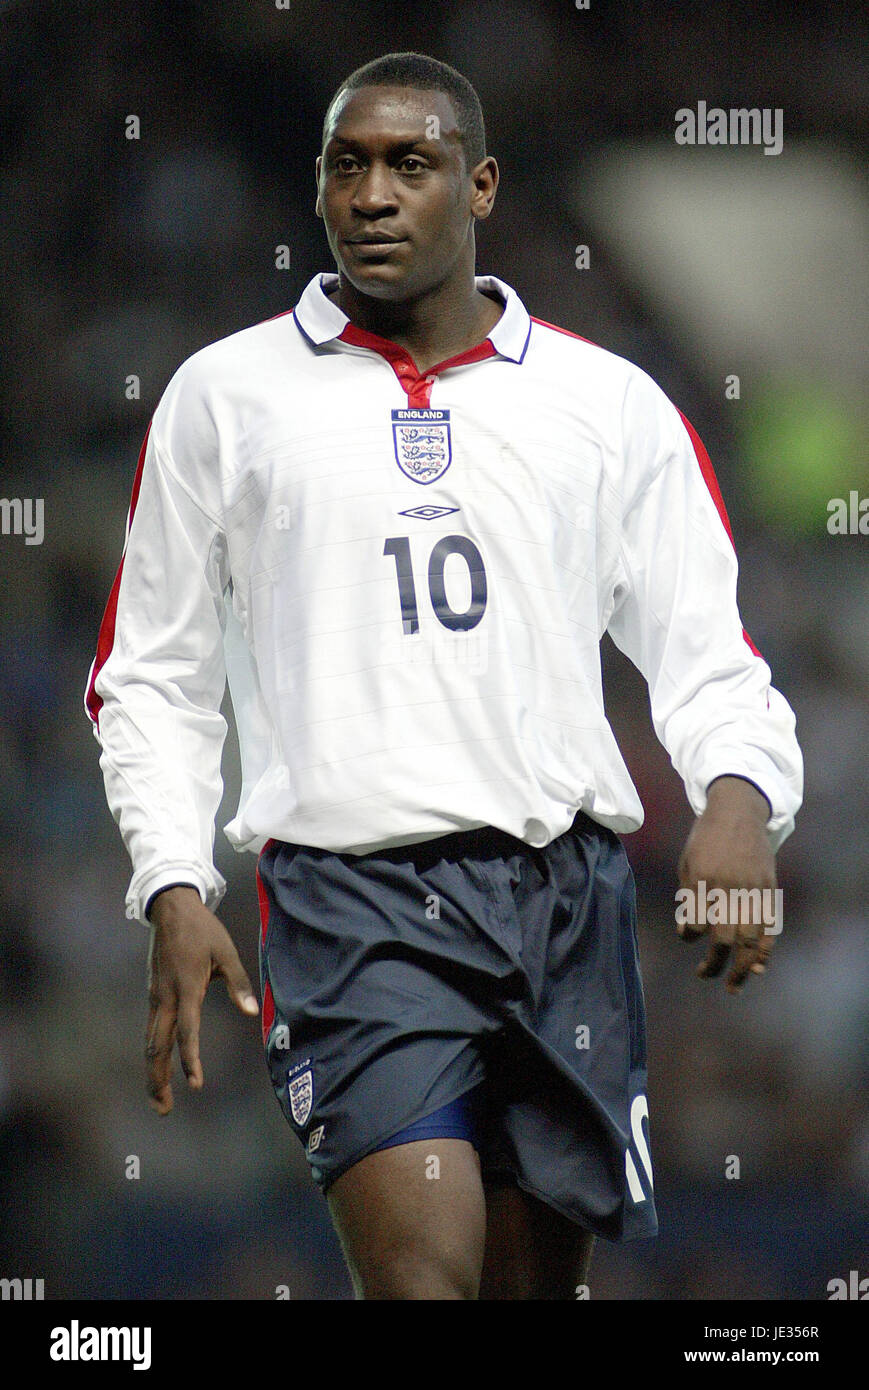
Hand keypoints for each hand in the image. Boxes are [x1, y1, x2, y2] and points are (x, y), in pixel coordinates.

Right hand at [145, 886, 258, 1113]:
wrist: (171, 909)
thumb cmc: (203, 930)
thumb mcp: (227, 952)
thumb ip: (239, 984)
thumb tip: (251, 1013)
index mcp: (187, 988)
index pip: (187, 1031)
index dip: (190, 1059)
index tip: (195, 1084)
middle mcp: (166, 997)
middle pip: (157, 1046)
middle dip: (159, 1078)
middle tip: (164, 1108)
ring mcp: (155, 996)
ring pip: (149, 1041)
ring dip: (152, 1071)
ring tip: (158, 1098)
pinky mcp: (153, 994)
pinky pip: (150, 1029)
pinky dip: (151, 1053)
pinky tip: (157, 1067)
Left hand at [676, 776, 777, 993]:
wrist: (738, 812)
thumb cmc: (706, 839)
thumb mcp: (687, 863)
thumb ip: (688, 898)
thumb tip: (688, 932)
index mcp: (703, 880)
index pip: (698, 924)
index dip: (690, 934)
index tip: (688, 932)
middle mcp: (729, 888)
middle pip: (724, 939)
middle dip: (715, 964)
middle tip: (704, 975)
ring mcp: (753, 890)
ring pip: (750, 940)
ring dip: (742, 968)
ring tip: (734, 985)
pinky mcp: (769, 889)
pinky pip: (769, 927)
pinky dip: (764, 950)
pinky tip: (757, 967)